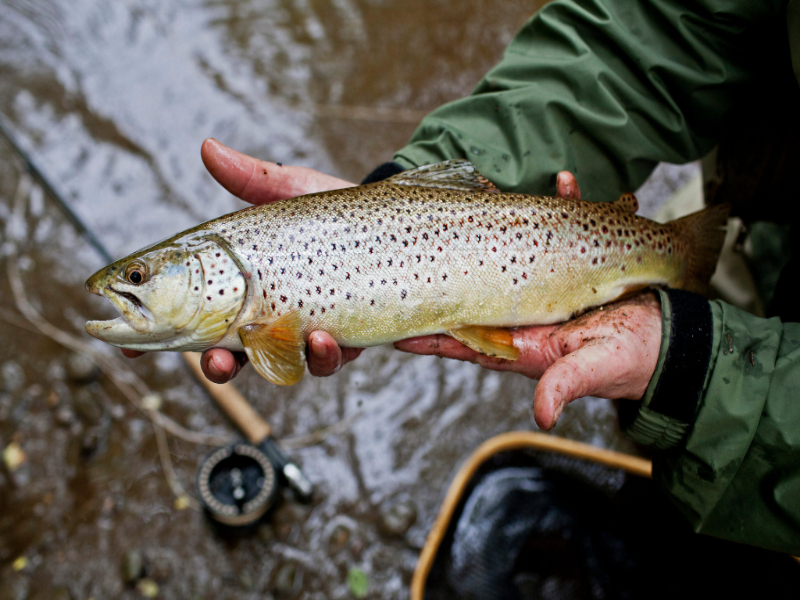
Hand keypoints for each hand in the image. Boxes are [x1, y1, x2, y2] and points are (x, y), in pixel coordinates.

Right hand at [122, 139, 362, 381]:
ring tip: (317, 336)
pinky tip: (349, 335)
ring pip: (304, 364)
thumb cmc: (337, 210)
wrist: (401, 219)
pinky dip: (350, 351)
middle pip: (245, 357)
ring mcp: (324, 330)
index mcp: (255, 293)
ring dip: (305, 359)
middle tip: (219, 364)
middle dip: (228, 368)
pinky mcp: (364, 336)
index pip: (202, 320)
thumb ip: (252, 179)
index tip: (132, 345)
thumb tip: (207, 146)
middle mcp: (283, 319)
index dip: (168, 336)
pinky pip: (353, 355)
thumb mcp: (293, 193)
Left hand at [394, 171, 661, 429]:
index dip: (432, 334)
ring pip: (512, 252)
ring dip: (502, 224)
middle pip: (476, 289)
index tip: (396, 333)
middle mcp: (525, 312)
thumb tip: (543, 415)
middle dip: (451, 267)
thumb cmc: (629, 362)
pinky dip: (564, 205)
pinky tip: (565, 183)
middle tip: (423, 244)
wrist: (666, 342)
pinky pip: (561, 230)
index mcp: (522, 342)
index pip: (465, 338)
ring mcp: (545, 286)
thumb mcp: (593, 370)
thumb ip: (565, 384)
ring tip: (490, 194)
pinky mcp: (573, 265)